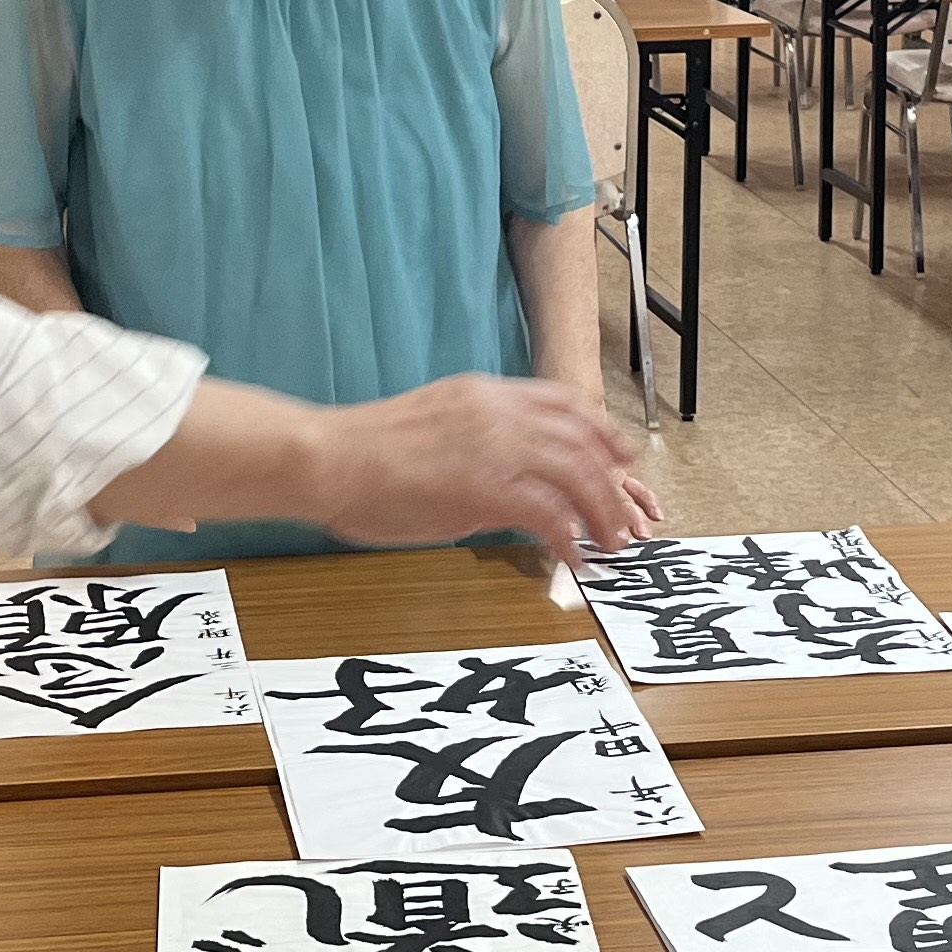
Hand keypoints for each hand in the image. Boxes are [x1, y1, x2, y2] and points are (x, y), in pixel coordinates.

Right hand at [316, 376, 663, 563]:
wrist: (327, 457)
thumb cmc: (364, 453)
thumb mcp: (434, 430)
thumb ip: (476, 445)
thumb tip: (504, 481)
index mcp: (484, 394)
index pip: (563, 402)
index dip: (601, 430)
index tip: (621, 454)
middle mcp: (498, 412)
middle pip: (582, 440)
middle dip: (613, 483)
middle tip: (625, 517)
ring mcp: (495, 446)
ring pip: (578, 474)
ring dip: (603, 512)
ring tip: (611, 543)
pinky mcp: (485, 486)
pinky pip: (550, 513)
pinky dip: (570, 537)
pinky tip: (572, 557)